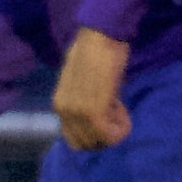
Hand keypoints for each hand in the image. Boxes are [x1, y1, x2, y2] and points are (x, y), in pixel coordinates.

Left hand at [54, 28, 132, 151]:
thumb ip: (81, 100)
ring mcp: (76, 112)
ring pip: (99, 141)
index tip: (105, 111)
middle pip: (86, 144)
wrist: (100, 37)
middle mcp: (63, 111)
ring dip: (114, 130)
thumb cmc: (94, 53)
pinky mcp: (92, 111)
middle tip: (114, 110)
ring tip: (118, 106)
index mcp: (59, 104)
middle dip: (105, 133)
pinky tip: (122, 107)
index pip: (74, 138)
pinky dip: (121, 127)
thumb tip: (93, 117)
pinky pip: (109, 134)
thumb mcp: (80, 82)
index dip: (94, 130)